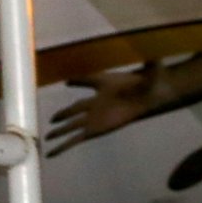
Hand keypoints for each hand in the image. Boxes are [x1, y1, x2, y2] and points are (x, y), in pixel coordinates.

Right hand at [46, 62, 165, 156]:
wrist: (153, 101)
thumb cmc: (149, 84)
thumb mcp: (148, 70)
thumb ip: (149, 62)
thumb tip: (155, 50)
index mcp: (104, 84)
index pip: (88, 80)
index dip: (78, 80)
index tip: (68, 81)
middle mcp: (96, 101)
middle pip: (75, 107)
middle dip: (63, 113)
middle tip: (51, 119)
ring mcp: (94, 117)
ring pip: (72, 123)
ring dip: (60, 130)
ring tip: (46, 137)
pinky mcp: (94, 130)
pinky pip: (77, 138)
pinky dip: (64, 145)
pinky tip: (53, 153)